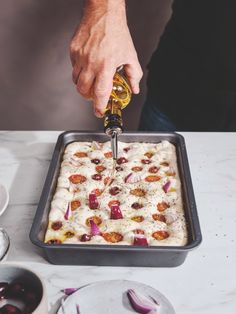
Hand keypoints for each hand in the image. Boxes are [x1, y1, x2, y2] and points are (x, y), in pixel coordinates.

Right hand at [70, 0, 142, 116]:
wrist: (104, 13)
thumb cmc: (116, 32)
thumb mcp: (130, 55)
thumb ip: (133, 75)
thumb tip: (134, 88)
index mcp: (106, 66)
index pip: (100, 93)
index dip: (99, 106)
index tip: (99, 112)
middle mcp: (91, 63)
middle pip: (83, 91)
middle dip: (89, 98)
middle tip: (95, 97)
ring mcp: (80, 57)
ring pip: (76, 81)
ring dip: (83, 86)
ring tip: (92, 80)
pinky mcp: (73, 50)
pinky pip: (73, 68)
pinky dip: (79, 72)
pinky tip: (88, 66)